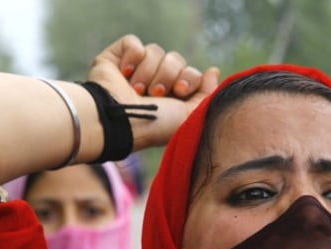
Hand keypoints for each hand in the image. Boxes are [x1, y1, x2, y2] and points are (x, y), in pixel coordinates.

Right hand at [87, 35, 219, 149]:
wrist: (121, 121)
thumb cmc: (155, 124)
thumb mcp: (190, 115)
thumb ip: (207, 94)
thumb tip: (214, 70)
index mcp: (173, 96)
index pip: (191, 72)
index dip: (189, 78)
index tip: (180, 91)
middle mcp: (155, 81)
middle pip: (176, 59)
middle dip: (168, 76)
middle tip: (156, 94)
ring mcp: (135, 69)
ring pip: (156, 51)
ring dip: (148, 73)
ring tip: (137, 90)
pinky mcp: (117, 58)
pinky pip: (133, 43)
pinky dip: (132, 57)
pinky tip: (124, 74)